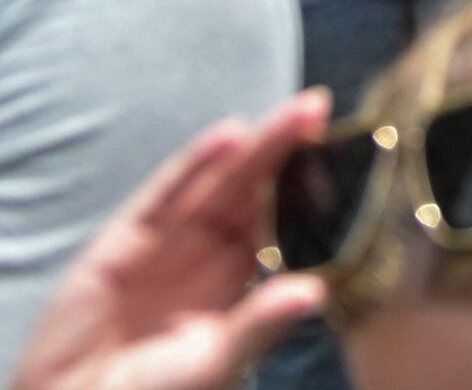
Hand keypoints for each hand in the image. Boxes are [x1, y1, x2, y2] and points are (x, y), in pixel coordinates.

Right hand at [3, 92, 337, 389]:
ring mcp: (166, 245)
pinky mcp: (123, 241)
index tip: (348, 155)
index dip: (308, 192)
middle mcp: (205, 258)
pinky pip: (166, 194)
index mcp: (236, 287)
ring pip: (218, 184)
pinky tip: (228, 137)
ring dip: (255, 147)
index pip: (280, 227)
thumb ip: (258, 326)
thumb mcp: (214, 365)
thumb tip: (314, 294)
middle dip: (287, 153)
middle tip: (321, 107)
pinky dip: (194, 164)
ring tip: (297, 112)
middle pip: (253, 195)